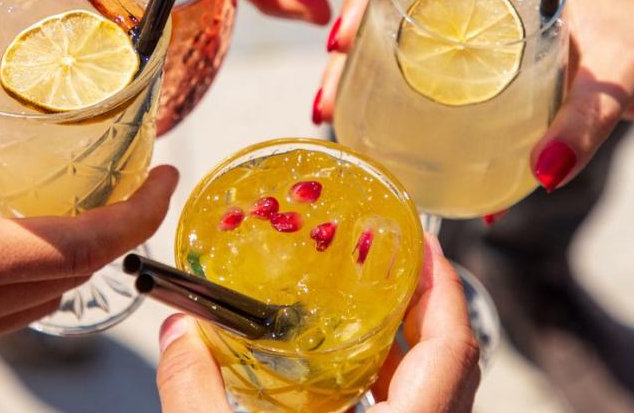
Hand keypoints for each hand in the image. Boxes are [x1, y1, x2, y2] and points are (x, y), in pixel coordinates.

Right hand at [0, 84, 176, 395]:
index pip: (82, 245)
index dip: (138, 213)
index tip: (168, 175)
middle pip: (74, 275)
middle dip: (117, 228)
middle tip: (131, 179)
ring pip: (42, 300)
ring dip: (74, 255)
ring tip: (79, 200)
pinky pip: (2, 314)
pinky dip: (27, 276)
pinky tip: (11, 234)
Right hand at [154, 235, 479, 412]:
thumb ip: (198, 391)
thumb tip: (179, 333)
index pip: (454, 345)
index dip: (443, 284)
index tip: (420, 239)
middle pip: (452, 361)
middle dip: (424, 303)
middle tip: (389, 261)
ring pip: (435, 391)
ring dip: (407, 346)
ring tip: (365, 308)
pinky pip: (414, 412)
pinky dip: (389, 384)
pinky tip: (341, 377)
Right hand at [314, 0, 633, 188]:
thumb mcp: (623, 71)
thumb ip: (581, 122)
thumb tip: (538, 175)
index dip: (365, 1)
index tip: (338, 44)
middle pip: (404, 17)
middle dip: (357, 60)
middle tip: (329, 107)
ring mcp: (504, 32)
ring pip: (427, 56)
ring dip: (387, 93)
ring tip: (353, 133)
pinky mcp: (519, 71)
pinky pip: (465, 93)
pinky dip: (443, 125)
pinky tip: (435, 172)